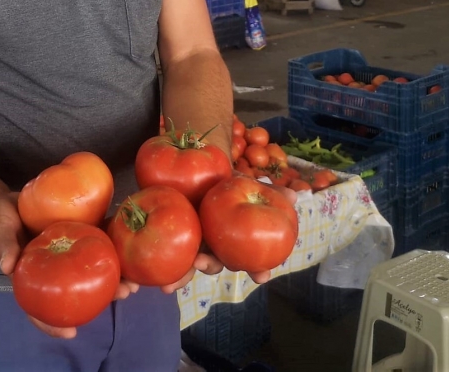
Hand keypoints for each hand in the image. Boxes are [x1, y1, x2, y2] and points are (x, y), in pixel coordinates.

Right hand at [0, 193, 133, 339]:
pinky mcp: (74, 231)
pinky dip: (109, 245)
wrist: (5, 199)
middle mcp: (53, 269)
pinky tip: (127, 247)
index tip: (71, 333)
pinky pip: (93, 240)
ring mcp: (66, 252)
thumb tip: (7, 266)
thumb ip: (4, 246)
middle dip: (101, 296)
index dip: (52, 323)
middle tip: (123, 294)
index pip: (40, 307)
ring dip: (112, 274)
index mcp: (32, 278)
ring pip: (90, 268)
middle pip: (76, 290)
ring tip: (134, 279)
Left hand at [159, 183, 298, 292]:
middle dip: (211, 267)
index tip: (262, 276)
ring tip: (175, 274)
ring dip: (183, 273)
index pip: (249, 259)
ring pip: (188, 263)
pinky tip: (152, 282)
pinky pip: (162, 253)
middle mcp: (213, 245)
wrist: (195, 166)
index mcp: (234, 239)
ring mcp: (190, 242)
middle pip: (215, 263)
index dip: (257, 269)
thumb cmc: (227, 179)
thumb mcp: (248, 182)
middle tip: (206, 263)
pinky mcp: (167, 235)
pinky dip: (157, 268)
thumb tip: (296, 196)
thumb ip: (271, 190)